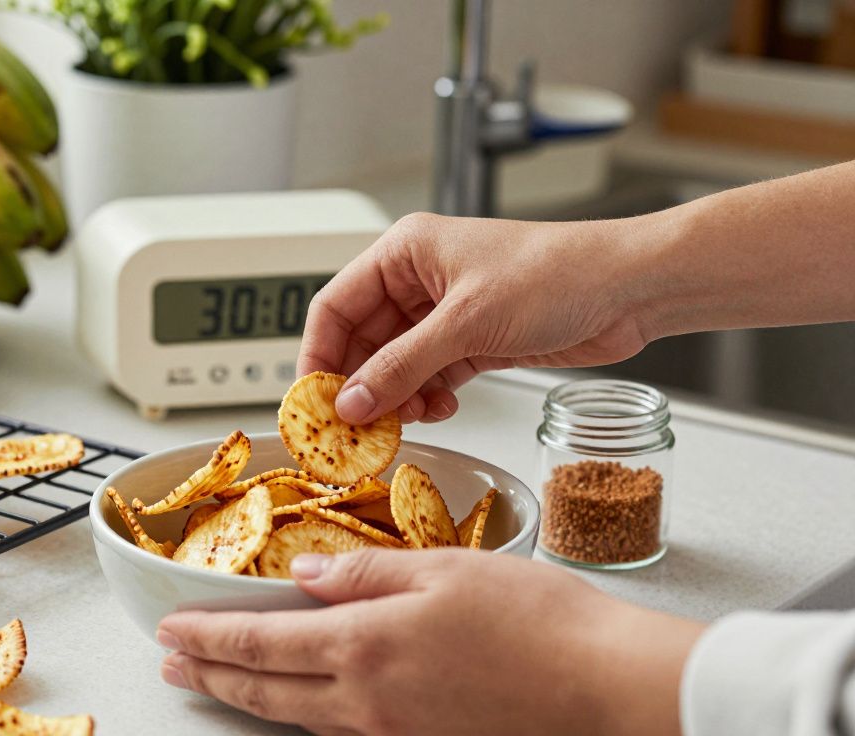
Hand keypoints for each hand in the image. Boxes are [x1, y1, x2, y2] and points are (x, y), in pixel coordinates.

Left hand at [157, 549, 703, 735]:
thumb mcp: (444, 569)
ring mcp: (391, 729)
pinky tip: (295, 701)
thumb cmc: (536, 621)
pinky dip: (296, 712)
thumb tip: (306, 574)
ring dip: (245, 694)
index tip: (171, 629)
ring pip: (294, 714)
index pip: (260, 641)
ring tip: (213, 679)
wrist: (604, 688)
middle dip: (210, 671)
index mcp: (363, 646)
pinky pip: (337, 728)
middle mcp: (365, 699)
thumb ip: (365, 572)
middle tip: (171, 661)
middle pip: (264, 688)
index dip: (208, 636)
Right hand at [299, 213, 656, 423]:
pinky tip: (439, 409)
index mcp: (404, 252)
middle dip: (359, 384)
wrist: (629, 289)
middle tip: (353, 427)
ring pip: (395, 363)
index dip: (319, 355)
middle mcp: (418, 279)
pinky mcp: (473, 340)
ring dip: (395, 396)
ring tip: (403, 420)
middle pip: (362, 340)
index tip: (313, 400)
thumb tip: (350, 403)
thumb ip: (401, 367)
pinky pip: (429, 375)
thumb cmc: (557, 275)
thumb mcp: (466, 324)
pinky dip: (427, 397)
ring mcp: (446, 312)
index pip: (335, 306)